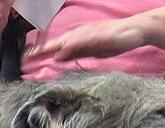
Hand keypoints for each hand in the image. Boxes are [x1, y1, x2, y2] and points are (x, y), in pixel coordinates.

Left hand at [26, 18, 146, 61]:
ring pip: (70, 39)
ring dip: (54, 46)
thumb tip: (58, 58)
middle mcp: (82, 34)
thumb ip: (75, 53)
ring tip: (42, 53)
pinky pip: (86, 40)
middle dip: (43, 49)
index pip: (57, 46)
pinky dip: (75, 44)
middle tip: (28, 56)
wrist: (136, 31)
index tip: (28, 58)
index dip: (42, 52)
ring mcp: (91, 33)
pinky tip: (66, 49)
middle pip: (58, 41)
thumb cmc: (114, 40)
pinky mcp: (102, 35)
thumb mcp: (91, 51)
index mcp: (78, 39)